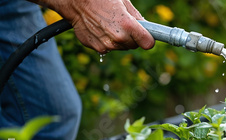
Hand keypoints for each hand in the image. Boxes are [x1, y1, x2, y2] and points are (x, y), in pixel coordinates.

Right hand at [30, 0, 154, 52]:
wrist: (74, 2)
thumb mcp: (124, 2)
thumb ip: (137, 17)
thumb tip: (146, 27)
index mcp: (127, 26)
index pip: (148, 43)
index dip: (149, 39)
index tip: (148, 36)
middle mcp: (117, 38)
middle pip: (134, 46)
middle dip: (133, 37)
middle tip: (124, 25)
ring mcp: (106, 45)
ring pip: (121, 47)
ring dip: (120, 39)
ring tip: (110, 24)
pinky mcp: (97, 48)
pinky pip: (108, 48)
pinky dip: (107, 40)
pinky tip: (101, 28)